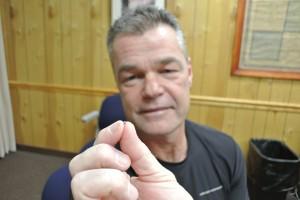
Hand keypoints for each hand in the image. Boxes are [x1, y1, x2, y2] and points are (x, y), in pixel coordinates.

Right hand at [69, 121, 192, 199]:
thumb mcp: (156, 174)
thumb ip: (138, 152)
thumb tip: (125, 126)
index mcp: (114, 179)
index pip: (96, 152)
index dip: (104, 136)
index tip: (120, 126)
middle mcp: (101, 192)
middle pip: (78, 163)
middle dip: (101, 153)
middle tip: (126, 162)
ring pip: (77, 179)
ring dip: (107, 174)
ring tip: (129, 184)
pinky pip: (82, 193)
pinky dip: (107, 184)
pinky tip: (129, 194)